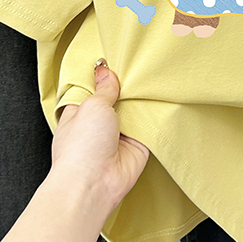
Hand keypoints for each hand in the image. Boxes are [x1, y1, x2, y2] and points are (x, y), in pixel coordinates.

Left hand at [52, 61, 149, 212]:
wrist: (94, 183)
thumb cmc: (81, 147)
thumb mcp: (92, 105)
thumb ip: (104, 88)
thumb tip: (105, 70)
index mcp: (80, 112)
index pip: (93, 88)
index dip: (104, 75)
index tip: (116, 58)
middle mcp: (99, 123)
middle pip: (117, 97)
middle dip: (126, 86)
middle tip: (140, 65)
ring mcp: (119, 134)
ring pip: (134, 109)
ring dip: (142, 99)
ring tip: (152, 77)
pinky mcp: (138, 144)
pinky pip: (150, 124)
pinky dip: (155, 114)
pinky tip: (162, 97)